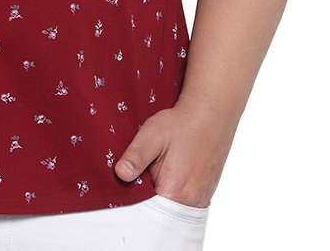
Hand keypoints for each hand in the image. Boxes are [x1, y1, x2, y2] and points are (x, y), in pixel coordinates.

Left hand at [113, 95, 233, 208]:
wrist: (209, 115)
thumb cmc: (180, 124)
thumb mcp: (152, 135)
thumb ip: (136, 157)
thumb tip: (120, 174)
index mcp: (174, 192)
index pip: (149, 214)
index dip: (135, 204)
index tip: (128, 190)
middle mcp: (191, 202)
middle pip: (161, 213)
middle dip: (148, 201)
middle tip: (141, 178)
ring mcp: (201, 199)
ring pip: (173, 209)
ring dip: (162, 197)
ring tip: (156, 174)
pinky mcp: (206, 193)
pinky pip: (185, 203)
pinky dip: (174, 194)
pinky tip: (169, 175)